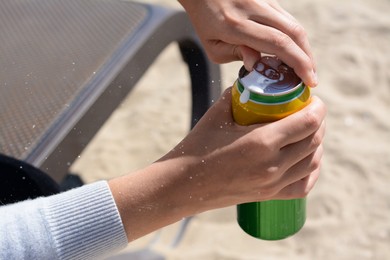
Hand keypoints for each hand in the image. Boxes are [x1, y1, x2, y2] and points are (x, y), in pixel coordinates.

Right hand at [109, 88, 325, 240]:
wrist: (185, 184)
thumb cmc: (198, 146)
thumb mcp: (218, 114)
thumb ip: (238, 94)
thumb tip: (254, 82)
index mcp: (262, 142)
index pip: (308, 122)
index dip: (318, 108)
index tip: (313, 99)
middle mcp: (273, 165)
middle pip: (314, 140)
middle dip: (318, 122)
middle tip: (310, 112)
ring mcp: (273, 184)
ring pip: (313, 162)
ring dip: (317, 144)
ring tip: (308, 132)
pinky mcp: (270, 195)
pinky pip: (304, 185)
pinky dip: (312, 170)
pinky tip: (307, 159)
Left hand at [178, 0, 317, 86]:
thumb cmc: (205, 22)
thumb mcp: (213, 46)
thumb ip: (236, 54)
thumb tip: (258, 64)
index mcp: (236, 25)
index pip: (277, 44)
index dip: (298, 62)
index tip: (308, 80)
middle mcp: (253, 9)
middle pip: (294, 33)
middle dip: (307, 58)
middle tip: (311, 78)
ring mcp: (263, 1)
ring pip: (294, 24)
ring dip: (304, 48)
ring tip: (306, 67)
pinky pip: (287, 19)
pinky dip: (295, 37)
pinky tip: (295, 51)